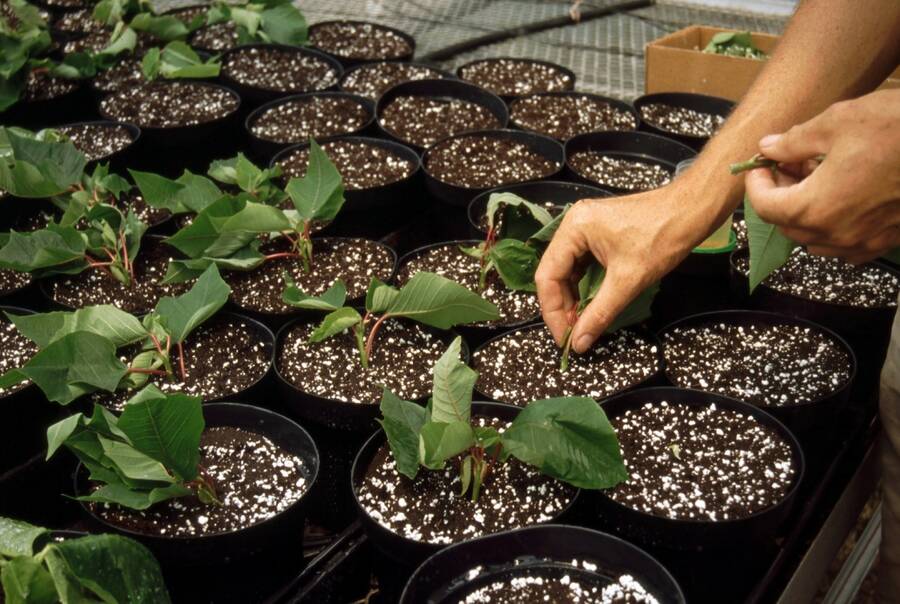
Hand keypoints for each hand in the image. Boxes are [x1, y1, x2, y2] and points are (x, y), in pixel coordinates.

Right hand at [535, 185, 702, 353]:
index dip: (553, 311)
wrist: (692, 210)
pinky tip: (591, 304)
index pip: (547, 276)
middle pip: (555, 273)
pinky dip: (585, 286)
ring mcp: (585, 227)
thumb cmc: (662, 237)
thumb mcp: (628, 281)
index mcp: (573, 228)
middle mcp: (573, 224)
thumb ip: (599, 313)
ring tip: (582, 323)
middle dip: (563, 306)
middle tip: (574, 334)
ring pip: (568, 270)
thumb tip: (580, 342)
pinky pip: (582, 264)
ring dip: (574, 298)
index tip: (564, 338)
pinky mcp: (598, 233)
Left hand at [745, 89, 899, 263]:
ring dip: (805, 212)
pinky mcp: (888, 239)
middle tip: (787, 166)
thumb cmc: (896, 127)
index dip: (756, 185)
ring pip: (816, 239)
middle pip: (788, 226)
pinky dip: (834, 226)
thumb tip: (769, 148)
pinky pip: (848, 245)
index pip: (766, 207)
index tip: (759, 166)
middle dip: (780, 196)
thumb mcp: (837, 122)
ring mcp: (865, 241)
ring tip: (814, 177)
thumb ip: (795, 141)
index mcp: (816, 207)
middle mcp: (837, 233)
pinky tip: (842, 196)